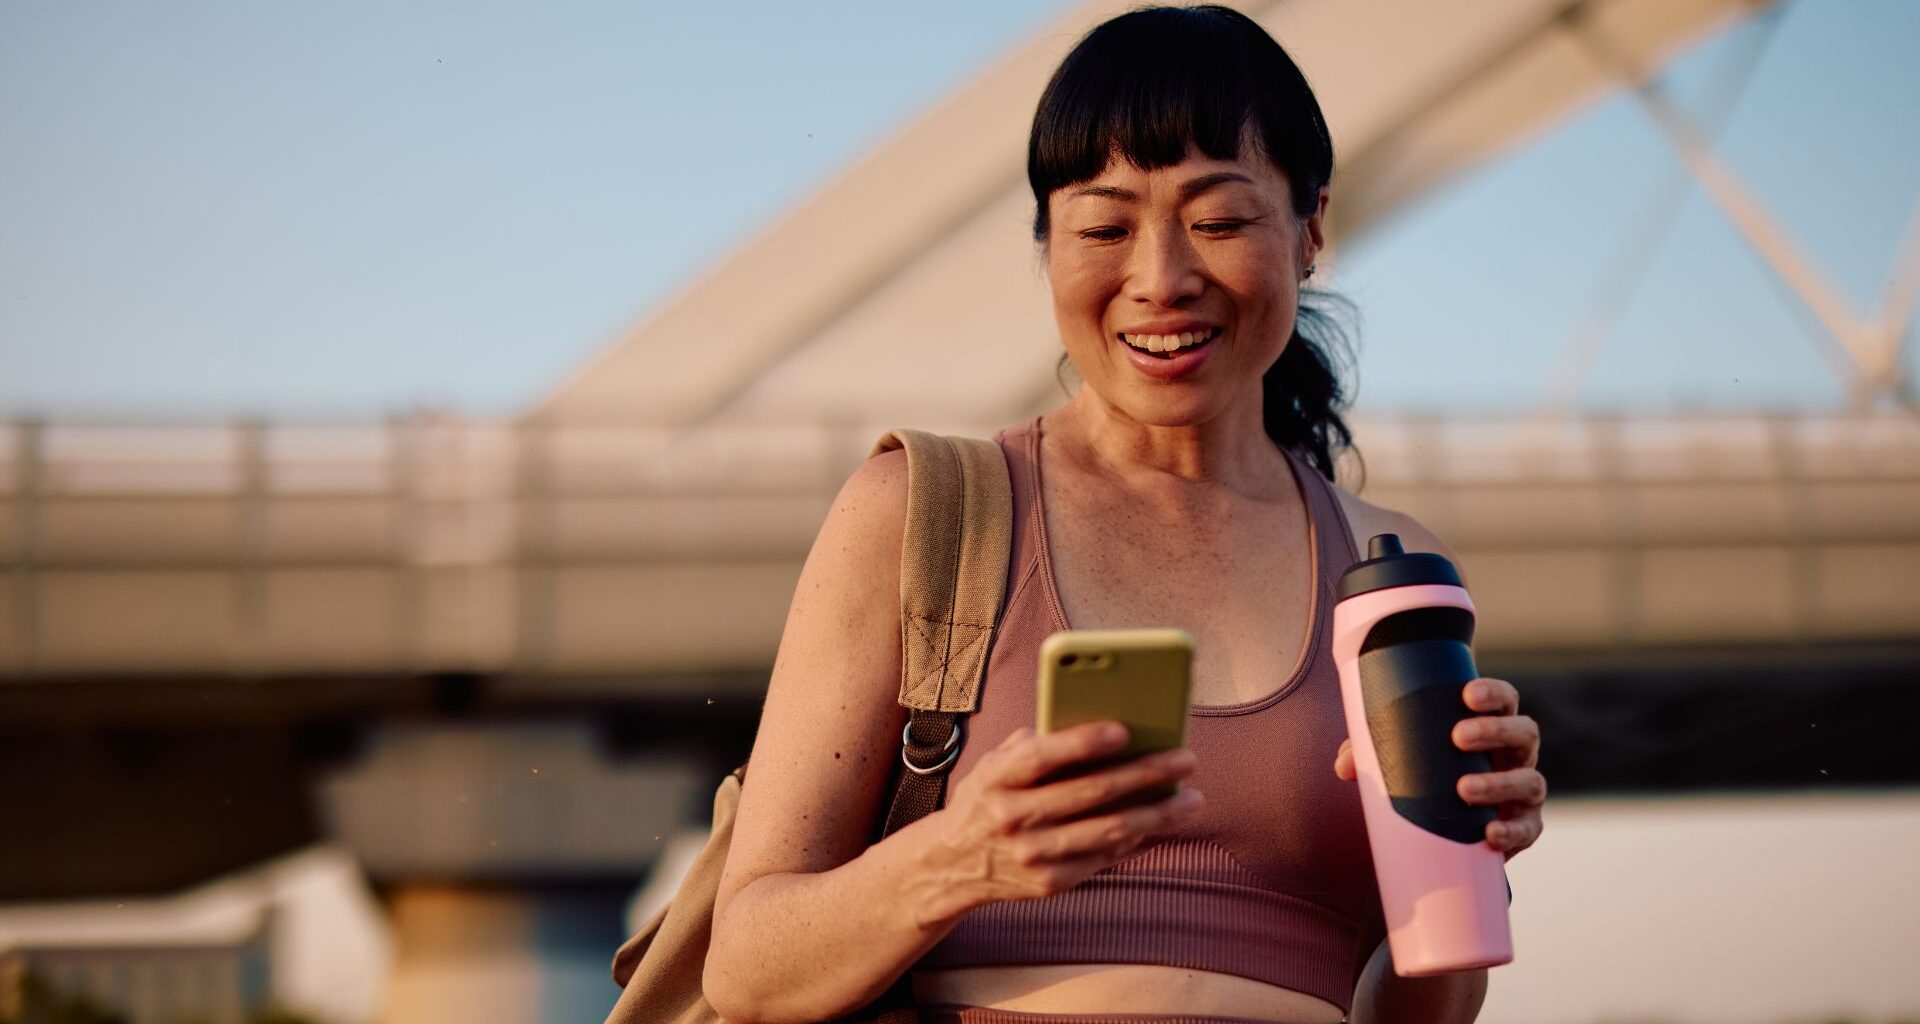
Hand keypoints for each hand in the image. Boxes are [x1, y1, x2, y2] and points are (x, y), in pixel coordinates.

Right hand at [921, 722, 1202, 917]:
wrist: (952, 865)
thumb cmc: (989, 797)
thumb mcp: (996, 764)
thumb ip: (1037, 745)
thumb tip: (1103, 732)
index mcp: (997, 778)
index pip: (1042, 756)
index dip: (1083, 742)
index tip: (1126, 729)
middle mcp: (1011, 818)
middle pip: (1091, 793)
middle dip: (1146, 774)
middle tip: (1187, 759)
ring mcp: (1031, 855)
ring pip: (1109, 831)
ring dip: (1158, 814)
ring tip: (1192, 799)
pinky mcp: (1049, 884)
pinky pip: (1104, 858)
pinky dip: (1136, 839)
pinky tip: (1159, 822)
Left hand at [1333, 677, 1544, 859]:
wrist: (1450, 835)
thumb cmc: (1428, 779)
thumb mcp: (1402, 761)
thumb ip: (1372, 756)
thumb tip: (1343, 766)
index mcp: (1492, 727)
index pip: (1504, 700)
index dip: (1493, 693)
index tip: (1467, 694)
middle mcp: (1516, 755)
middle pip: (1524, 732)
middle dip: (1495, 730)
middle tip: (1458, 736)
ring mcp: (1524, 791)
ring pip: (1530, 780)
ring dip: (1499, 782)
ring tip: (1463, 789)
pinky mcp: (1525, 827)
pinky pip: (1529, 828)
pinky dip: (1512, 831)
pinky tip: (1490, 834)